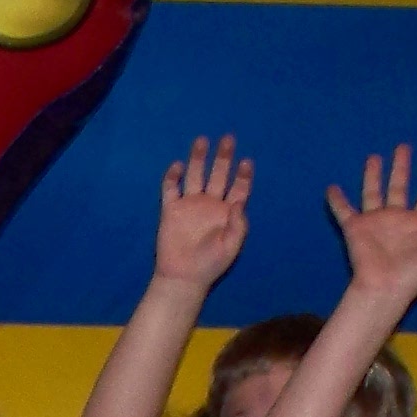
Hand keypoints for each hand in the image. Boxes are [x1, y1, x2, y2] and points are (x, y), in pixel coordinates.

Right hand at [153, 134, 252, 285]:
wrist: (183, 277)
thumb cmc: (210, 264)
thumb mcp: (232, 246)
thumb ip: (238, 224)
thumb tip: (239, 202)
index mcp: (227, 212)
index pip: (238, 188)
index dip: (243, 175)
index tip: (246, 162)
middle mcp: (209, 204)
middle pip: (218, 175)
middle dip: (223, 157)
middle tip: (228, 139)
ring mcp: (189, 205)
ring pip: (195, 175)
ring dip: (198, 158)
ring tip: (202, 140)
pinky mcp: (170, 209)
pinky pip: (170, 189)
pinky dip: (172, 177)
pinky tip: (177, 166)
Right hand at [328, 145, 416, 303]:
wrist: (385, 289)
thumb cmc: (414, 275)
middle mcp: (396, 218)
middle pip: (399, 186)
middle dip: (402, 167)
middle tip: (403, 147)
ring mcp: (375, 222)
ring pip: (372, 192)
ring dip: (373, 175)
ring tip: (374, 157)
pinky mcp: (355, 228)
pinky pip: (344, 211)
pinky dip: (337, 200)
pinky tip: (332, 187)